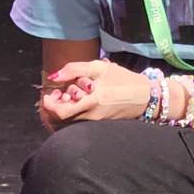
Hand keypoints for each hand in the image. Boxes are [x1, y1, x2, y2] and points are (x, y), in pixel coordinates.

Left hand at [36, 60, 153, 128]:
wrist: (144, 97)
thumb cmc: (123, 80)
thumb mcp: (100, 68)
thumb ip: (74, 69)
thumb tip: (53, 76)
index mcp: (92, 102)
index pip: (61, 112)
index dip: (50, 104)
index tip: (51, 94)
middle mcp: (91, 116)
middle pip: (59, 121)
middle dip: (53, 107)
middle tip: (59, 93)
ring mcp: (94, 123)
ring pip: (65, 124)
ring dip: (60, 111)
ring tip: (66, 97)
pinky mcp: (97, 125)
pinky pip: (74, 124)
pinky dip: (69, 116)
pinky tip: (75, 104)